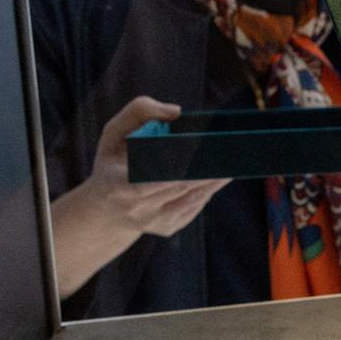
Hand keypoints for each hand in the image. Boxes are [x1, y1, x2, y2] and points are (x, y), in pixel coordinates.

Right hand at [51, 96, 230, 299]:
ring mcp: (154, 222)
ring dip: (216, 179)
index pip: (158, 173)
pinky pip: (195, 206)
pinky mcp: (168, 228)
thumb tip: (176, 111)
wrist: (103, 211)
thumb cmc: (112, 163)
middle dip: (208, 167)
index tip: (204, 141)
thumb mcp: (113, 134)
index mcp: (120, 186)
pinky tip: (224, 174)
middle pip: (182, 184)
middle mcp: (138, 209)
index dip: (183, 159)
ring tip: (236, 159)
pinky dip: (209, 189)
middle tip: (232, 147)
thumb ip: (139, 112)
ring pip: (193, 197)